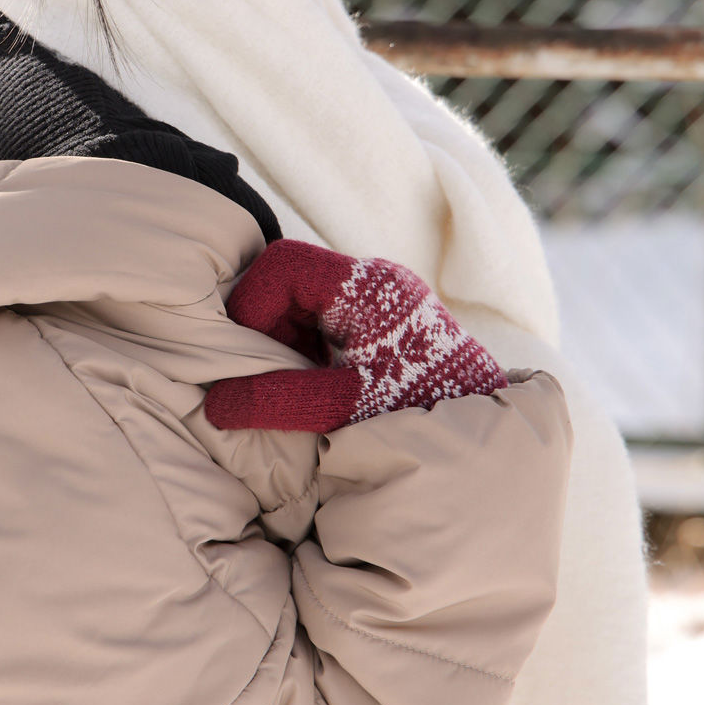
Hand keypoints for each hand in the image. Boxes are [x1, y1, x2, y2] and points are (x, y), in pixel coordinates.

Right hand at [204, 238, 509, 433]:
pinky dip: (306, 346)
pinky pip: (325, 318)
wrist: (488, 441)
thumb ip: (278, 402)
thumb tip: (215, 405)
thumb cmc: (421, 416)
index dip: (251, 303)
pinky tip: (313, 385)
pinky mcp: (383, 321)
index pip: (283, 263)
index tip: (246, 351)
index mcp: (369, 287)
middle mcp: (377, 281)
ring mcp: (381, 299)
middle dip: (265, 324)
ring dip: (284, 338)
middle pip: (289, 278)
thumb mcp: (345, 411)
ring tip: (289, 384)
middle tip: (263, 373)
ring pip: (304, 300)